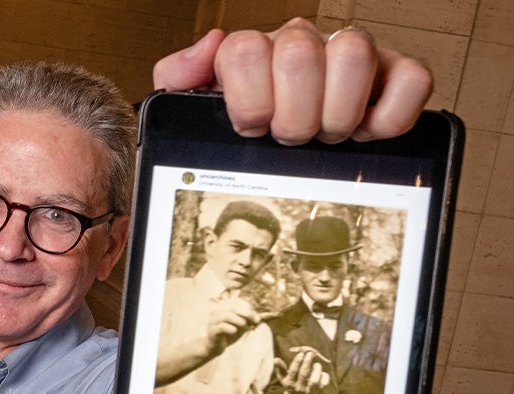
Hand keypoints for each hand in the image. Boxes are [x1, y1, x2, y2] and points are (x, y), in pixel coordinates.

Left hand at [153, 17, 432, 144]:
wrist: (282, 150)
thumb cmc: (245, 127)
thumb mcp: (192, 108)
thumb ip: (177, 77)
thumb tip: (211, 44)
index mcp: (256, 49)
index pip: (245, 50)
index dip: (248, 101)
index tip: (251, 128)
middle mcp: (305, 44)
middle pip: (300, 55)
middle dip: (292, 115)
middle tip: (290, 137)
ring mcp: (353, 57)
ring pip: (354, 54)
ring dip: (337, 113)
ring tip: (326, 136)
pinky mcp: (397, 76)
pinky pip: (413, 79)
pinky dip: (391, 115)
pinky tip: (367, 133)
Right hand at [206, 297, 262, 354]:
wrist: (216, 346)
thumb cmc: (229, 333)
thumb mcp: (243, 325)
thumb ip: (252, 319)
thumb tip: (266, 315)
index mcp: (223, 307)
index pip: (236, 301)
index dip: (248, 307)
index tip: (257, 317)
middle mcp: (216, 311)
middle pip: (233, 307)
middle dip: (247, 313)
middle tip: (256, 321)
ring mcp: (213, 321)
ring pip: (227, 316)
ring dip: (240, 321)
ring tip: (244, 326)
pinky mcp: (212, 331)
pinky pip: (223, 327)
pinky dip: (232, 329)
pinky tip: (234, 332)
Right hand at [279, 348, 330, 393]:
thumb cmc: (292, 385)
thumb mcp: (284, 378)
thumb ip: (280, 368)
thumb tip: (275, 359)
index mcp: (289, 383)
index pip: (293, 371)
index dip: (297, 362)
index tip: (301, 354)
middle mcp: (299, 388)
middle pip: (303, 374)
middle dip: (307, 362)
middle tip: (311, 353)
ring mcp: (309, 391)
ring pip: (314, 381)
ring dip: (316, 370)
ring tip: (317, 363)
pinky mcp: (319, 392)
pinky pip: (324, 384)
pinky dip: (324, 376)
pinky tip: (322, 372)